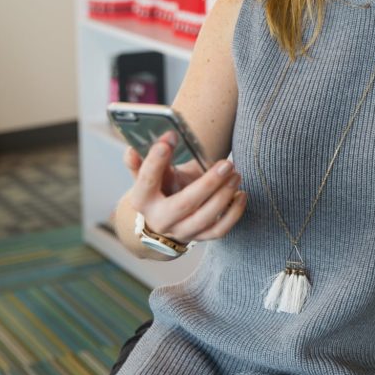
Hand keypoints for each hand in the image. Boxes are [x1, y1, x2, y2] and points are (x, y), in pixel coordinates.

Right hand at [124, 132, 246, 244]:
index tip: (171, 136)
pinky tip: (241, 194)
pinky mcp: (199, 238)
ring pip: (205, 218)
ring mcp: (180, 232)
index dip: (156, 160)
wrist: (164, 221)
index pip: (147, 181)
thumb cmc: (160, 189)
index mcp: (142, 200)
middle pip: (184, 204)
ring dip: (224, 195)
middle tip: (226, 164)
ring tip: (235, 174)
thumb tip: (133, 148)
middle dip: (208, 183)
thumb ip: (143, 162)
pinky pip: (219, 230)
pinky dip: (234, 213)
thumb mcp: (149, 175)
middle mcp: (160, 220)